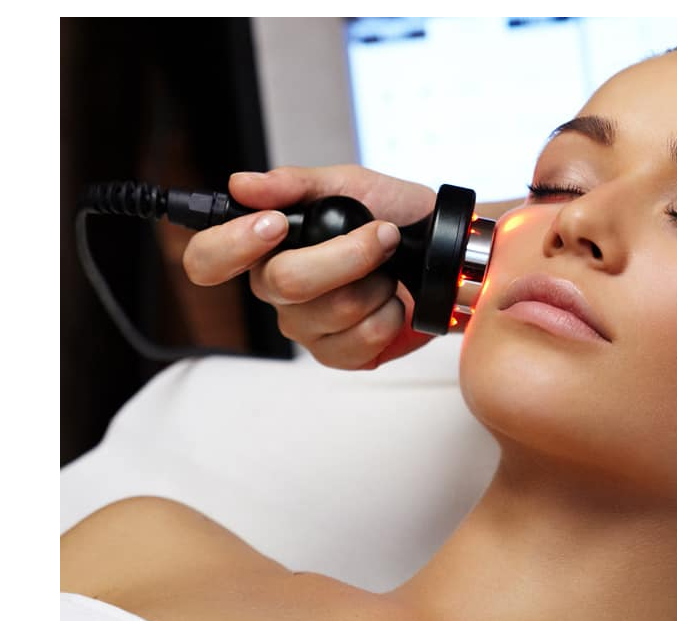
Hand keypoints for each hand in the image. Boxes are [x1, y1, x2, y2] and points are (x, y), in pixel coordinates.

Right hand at [183, 165, 438, 369]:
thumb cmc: (394, 217)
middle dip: (346, 255)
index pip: (208, 260)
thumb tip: (242, 184)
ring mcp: (307, 327)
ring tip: (390, 270)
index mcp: (264, 248)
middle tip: (382, 235)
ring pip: (332, 312)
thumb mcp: (348, 183)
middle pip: (284, 284)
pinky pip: (358, 343)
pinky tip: (393, 302)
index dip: (231, 246)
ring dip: (377, 283)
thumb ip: (294, 184)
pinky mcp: (340, 355)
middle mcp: (276, 291)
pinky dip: (389, 315)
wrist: (443, 250)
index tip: (274, 225)